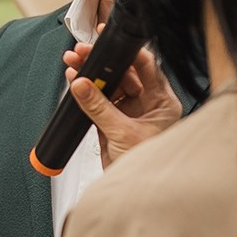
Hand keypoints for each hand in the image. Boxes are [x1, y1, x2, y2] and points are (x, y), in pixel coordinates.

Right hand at [64, 35, 182, 167]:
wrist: (133, 195)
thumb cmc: (145, 166)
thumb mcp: (122, 133)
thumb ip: (99, 106)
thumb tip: (81, 83)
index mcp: (162, 102)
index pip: (146, 67)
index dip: (126, 51)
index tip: (108, 41)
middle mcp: (148, 104)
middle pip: (124, 73)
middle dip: (102, 62)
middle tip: (83, 52)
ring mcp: (130, 112)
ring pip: (110, 85)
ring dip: (91, 74)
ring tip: (74, 62)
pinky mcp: (113, 122)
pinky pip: (99, 101)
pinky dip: (86, 91)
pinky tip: (74, 79)